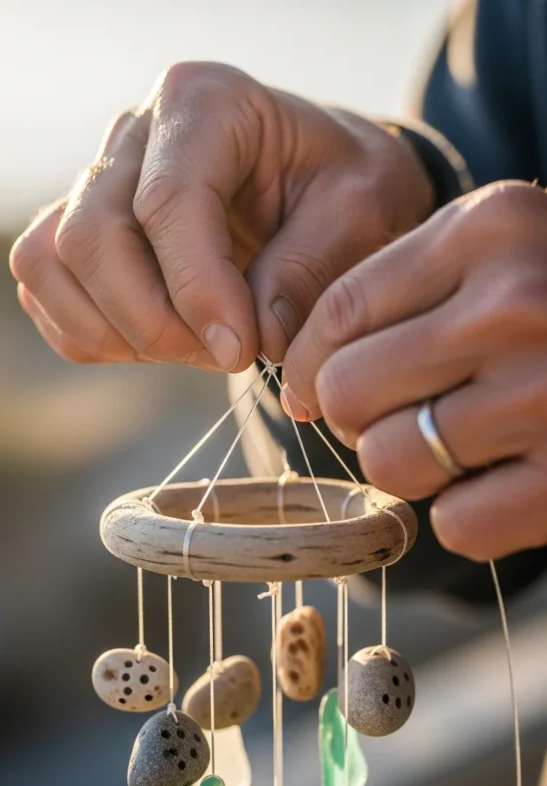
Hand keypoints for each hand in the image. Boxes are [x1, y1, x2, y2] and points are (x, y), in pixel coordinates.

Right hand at [10, 63, 432, 369]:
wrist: (325, 189)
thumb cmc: (346, 190)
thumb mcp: (362, 213)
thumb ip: (311, 267)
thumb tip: (258, 336)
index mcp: (206, 103)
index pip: (168, 201)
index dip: (197, 290)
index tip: (241, 351)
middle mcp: (137, 133)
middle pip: (92, 236)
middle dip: (155, 320)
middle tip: (229, 355)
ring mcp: (99, 180)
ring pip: (53, 262)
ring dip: (119, 331)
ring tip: (198, 350)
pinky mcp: (81, 229)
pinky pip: (48, 291)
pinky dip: (93, 336)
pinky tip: (160, 344)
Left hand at [282, 181, 546, 560]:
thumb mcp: (504, 251)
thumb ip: (407, 289)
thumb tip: (301, 379)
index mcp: (491, 228)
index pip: (337, 312)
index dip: (305, 364)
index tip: (310, 386)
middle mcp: (518, 304)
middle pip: (347, 391)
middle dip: (358, 415)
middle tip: (403, 412)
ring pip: (390, 462)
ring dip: (410, 465)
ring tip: (455, 445)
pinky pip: (456, 524)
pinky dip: (468, 516)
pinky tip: (506, 480)